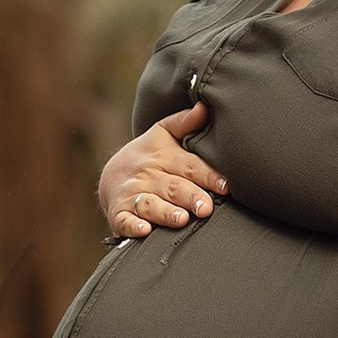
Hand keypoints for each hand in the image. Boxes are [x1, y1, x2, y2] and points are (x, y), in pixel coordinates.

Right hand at [97, 103, 228, 237]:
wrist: (112, 174)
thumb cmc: (148, 155)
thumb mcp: (163, 134)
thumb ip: (185, 122)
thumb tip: (205, 106)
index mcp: (162, 156)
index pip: (188, 165)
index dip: (207, 175)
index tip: (225, 186)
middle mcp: (147, 175)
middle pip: (171, 186)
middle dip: (189, 196)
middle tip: (206, 208)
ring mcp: (132, 195)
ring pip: (149, 204)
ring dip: (165, 212)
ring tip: (181, 219)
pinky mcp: (119, 214)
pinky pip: (124, 221)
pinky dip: (133, 227)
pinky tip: (144, 231)